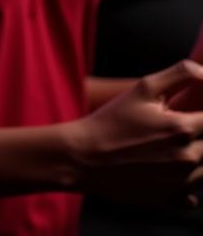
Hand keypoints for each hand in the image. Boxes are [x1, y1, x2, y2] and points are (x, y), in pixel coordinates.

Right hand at [68, 60, 202, 207]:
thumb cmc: (111, 120)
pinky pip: (195, 196)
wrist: (84, 157)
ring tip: (167, 147)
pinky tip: (167, 171)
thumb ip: (179, 74)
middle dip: (198, 135)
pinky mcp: (173, 201)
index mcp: (182, 128)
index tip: (191, 114)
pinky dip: (188, 184)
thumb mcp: (142, 88)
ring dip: (196, 159)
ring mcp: (182, 184)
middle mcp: (188, 158)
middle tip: (170, 129)